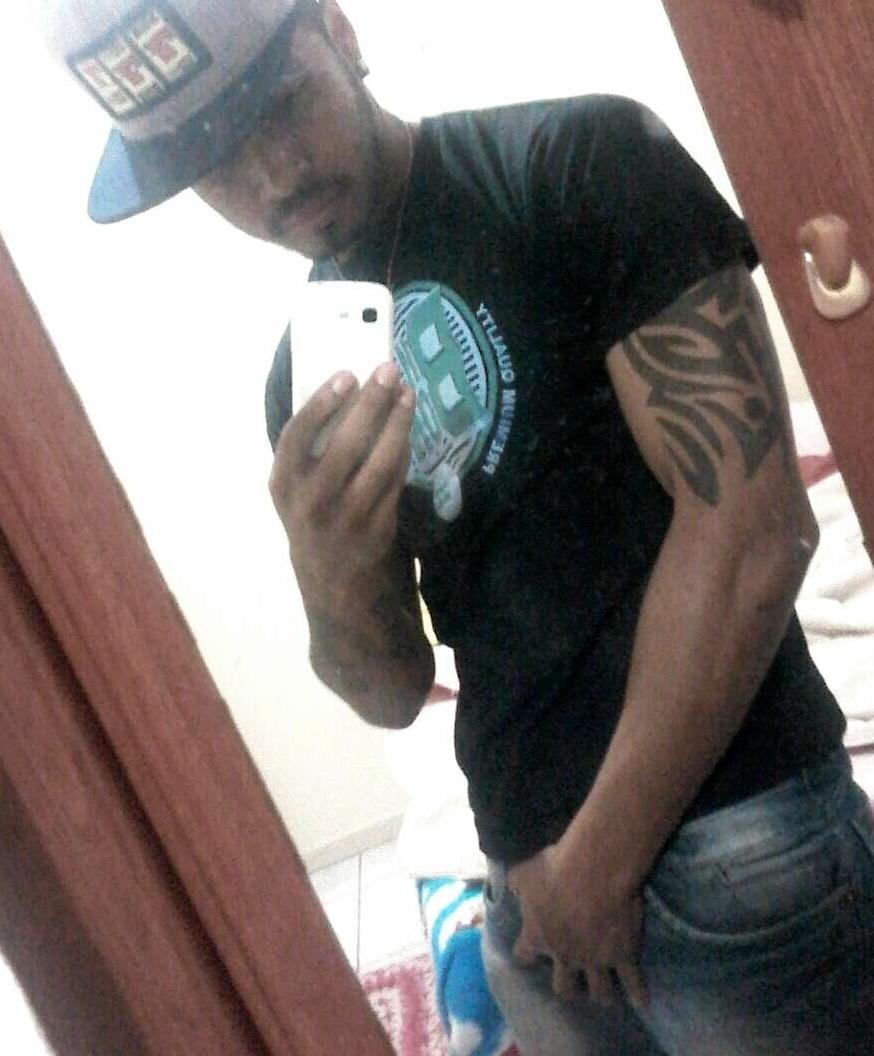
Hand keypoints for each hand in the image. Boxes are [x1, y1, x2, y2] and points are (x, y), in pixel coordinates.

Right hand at [269, 362, 414, 609]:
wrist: (330, 579)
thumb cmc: (312, 515)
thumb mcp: (295, 487)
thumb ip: (308, 450)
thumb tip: (347, 391)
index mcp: (284, 484)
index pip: (297, 436)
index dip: (322, 403)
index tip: (346, 375)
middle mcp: (311, 501)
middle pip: (346, 444)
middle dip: (371, 403)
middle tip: (389, 371)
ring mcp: (346, 517)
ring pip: (378, 462)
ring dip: (397, 423)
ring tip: (408, 395)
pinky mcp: (377, 528)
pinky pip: (394, 482)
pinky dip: (403, 452)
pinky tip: (407, 428)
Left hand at [507, 843, 647, 1010]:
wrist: (596, 869)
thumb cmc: (556, 868)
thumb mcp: (524, 872)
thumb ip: (517, 885)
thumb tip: (514, 888)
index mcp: (538, 937)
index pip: (523, 956)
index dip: (527, 953)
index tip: (530, 949)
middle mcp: (566, 957)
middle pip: (564, 987)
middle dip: (568, 986)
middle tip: (573, 980)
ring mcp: (596, 960)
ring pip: (599, 992)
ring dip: (600, 992)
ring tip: (604, 994)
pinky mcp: (623, 956)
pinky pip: (632, 983)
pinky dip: (637, 994)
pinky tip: (640, 1001)